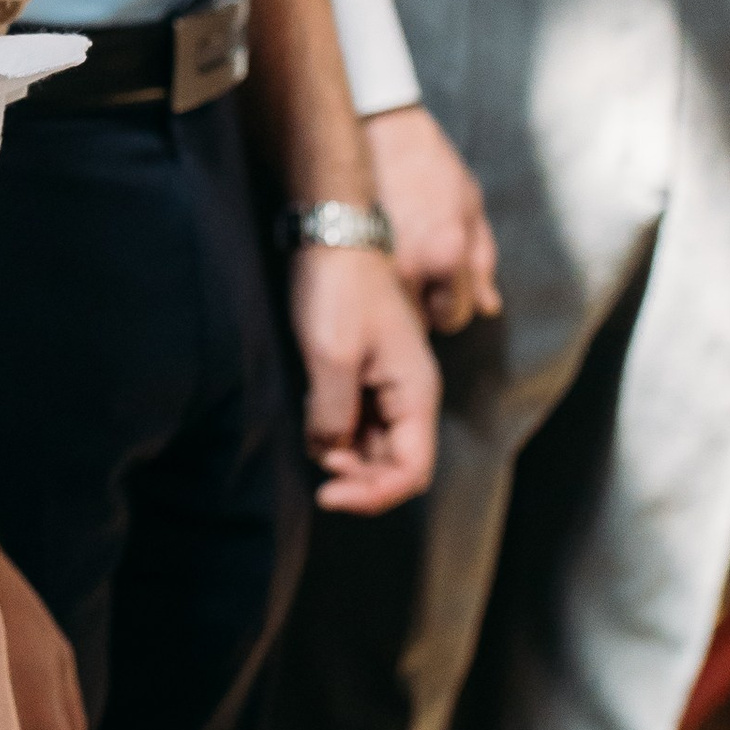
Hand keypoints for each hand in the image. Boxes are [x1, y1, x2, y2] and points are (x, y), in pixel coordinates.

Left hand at [288, 246, 439, 512]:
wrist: (333, 234)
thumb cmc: (338, 288)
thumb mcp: (332, 356)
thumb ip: (333, 414)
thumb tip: (330, 455)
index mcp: (417, 392)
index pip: (412, 472)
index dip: (374, 495)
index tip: (328, 493)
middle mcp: (410, 395)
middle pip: (395, 465)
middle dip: (359, 479)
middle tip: (318, 474)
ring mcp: (388, 385)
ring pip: (375, 447)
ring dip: (347, 458)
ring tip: (314, 441)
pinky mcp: (365, 374)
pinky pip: (358, 422)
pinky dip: (337, 434)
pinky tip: (313, 422)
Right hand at [363, 104, 500, 333]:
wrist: (372, 125)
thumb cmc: (427, 161)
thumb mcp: (468, 202)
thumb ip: (483, 259)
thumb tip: (490, 307)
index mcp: (448, 254)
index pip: (454, 318)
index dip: (452, 307)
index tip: (444, 292)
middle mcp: (410, 267)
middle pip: (419, 325)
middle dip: (422, 308)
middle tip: (417, 279)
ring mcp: (372, 264)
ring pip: (386, 316)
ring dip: (393, 303)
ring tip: (392, 272)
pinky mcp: (343, 253)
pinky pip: (359, 296)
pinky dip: (367, 290)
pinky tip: (369, 264)